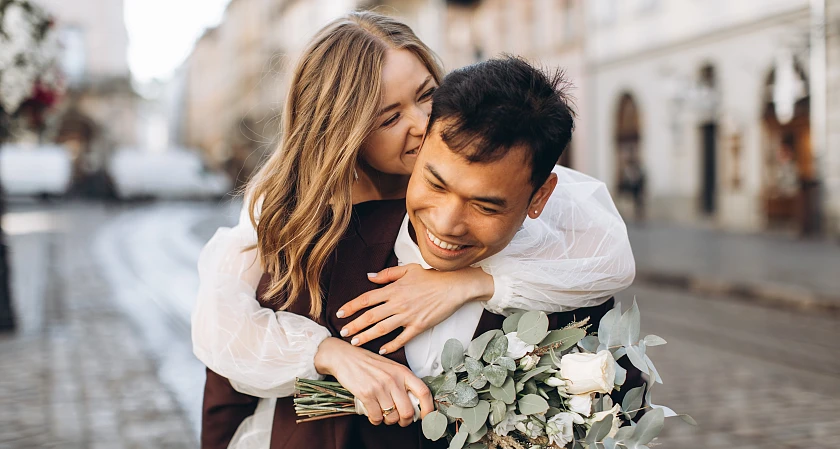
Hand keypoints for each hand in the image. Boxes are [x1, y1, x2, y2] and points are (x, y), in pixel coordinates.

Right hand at [314, 337, 433, 426]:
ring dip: (388, 421)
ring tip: (383, 414)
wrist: (345, 357)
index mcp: (403, 372)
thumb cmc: (369, 364)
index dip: (429, 409)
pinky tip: (373, 414)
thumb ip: (403, 383)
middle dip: (405, 421)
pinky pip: (376, 417)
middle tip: (399, 420)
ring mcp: (380, 387)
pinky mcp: (366, 394)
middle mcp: (394, 379)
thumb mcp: (391, 368)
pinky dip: (375, 420)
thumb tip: (415, 405)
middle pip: (408, 411)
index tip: (427, 419)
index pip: (424, 392)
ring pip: (392, 417)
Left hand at [336, 264, 493, 354]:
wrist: (454, 285)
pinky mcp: (419, 326)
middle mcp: (398, 303)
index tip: (340, 313)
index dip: (351, 306)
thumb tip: (368, 277)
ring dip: (367, 336)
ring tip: (355, 342)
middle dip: (354, 325)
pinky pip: (402, 338)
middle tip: (343, 333)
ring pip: (383, 329)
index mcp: (394, 289)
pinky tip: (381, 350)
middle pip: (371, 316)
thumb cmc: (431, 276)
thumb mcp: (408, 269)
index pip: (366, 299)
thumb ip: (387, 274)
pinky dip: (391, 345)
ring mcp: (409, 316)